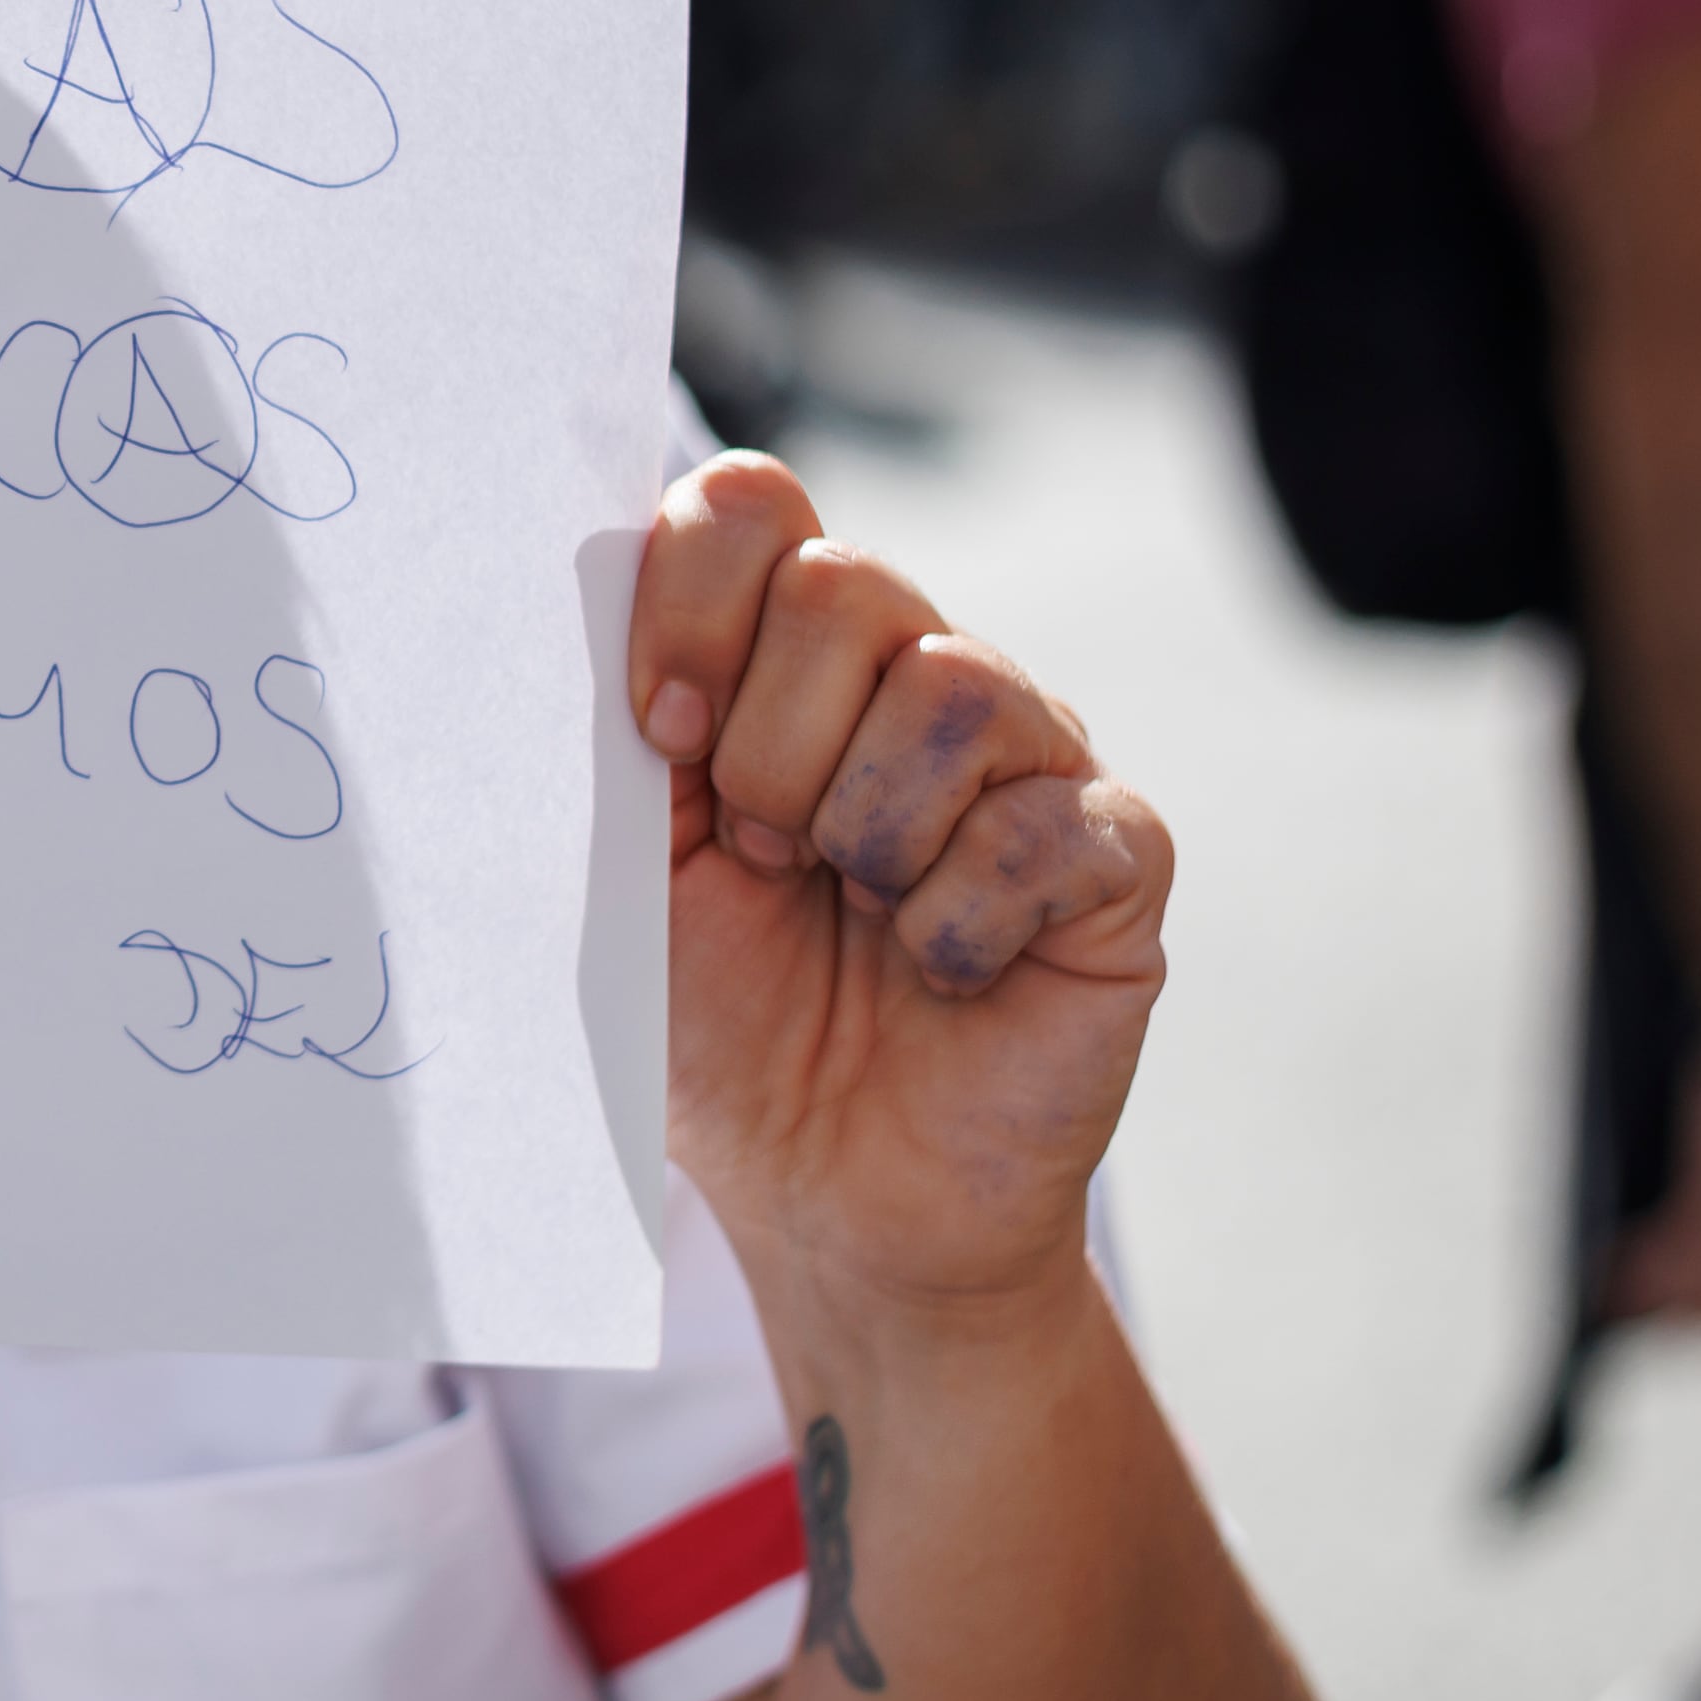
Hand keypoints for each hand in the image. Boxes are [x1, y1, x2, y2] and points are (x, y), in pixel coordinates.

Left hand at [629, 452, 1171, 1317]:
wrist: (830, 1195)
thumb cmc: (723, 1023)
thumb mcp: (632, 866)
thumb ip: (615, 728)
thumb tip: (583, 586)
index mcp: (789, 656)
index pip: (753, 505)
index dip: (693, 601)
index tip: (661, 736)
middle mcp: (919, 672)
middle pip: (845, 589)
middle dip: (771, 752)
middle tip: (767, 861)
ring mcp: (1032, 753)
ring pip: (951, 688)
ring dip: (865, 834)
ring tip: (855, 915)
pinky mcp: (1116, 853)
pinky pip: (1038, 826)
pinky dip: (955, 925)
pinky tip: (941, 976)